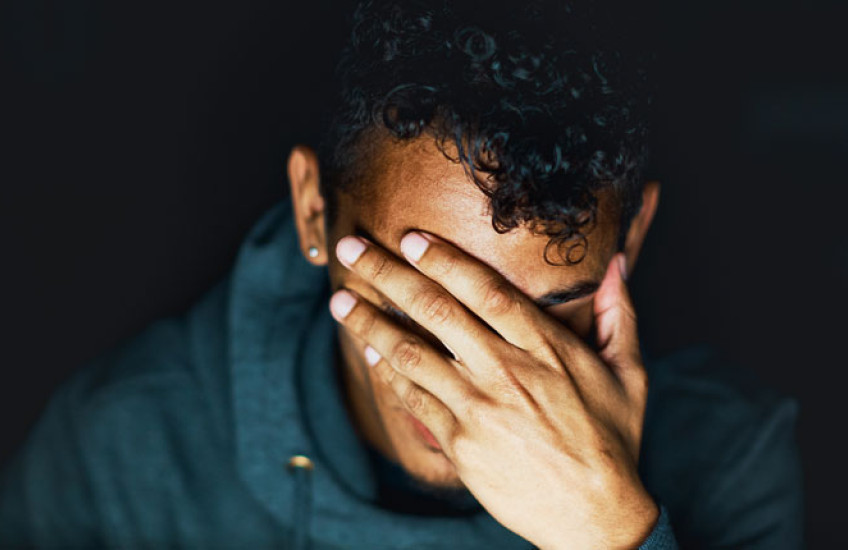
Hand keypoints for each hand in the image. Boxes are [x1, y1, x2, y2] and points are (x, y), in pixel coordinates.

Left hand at [329, 231, 657, 549]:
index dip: (443, 260)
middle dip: (388, 275)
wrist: (593, 515)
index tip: (410, 238)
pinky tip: (367, 350)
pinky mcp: (460, 442)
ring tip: (340, 300)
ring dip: (370, 322)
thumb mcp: (629, 373)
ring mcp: (479, 407)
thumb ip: (619, 314)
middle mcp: (506, 370)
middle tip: (352, 250)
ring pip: (412, 352)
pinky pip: (413, 399)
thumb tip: (619, 264)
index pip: (484, 290)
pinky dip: (387, 371)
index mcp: (546, 347)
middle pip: (436, 311)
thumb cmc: (612, 440)